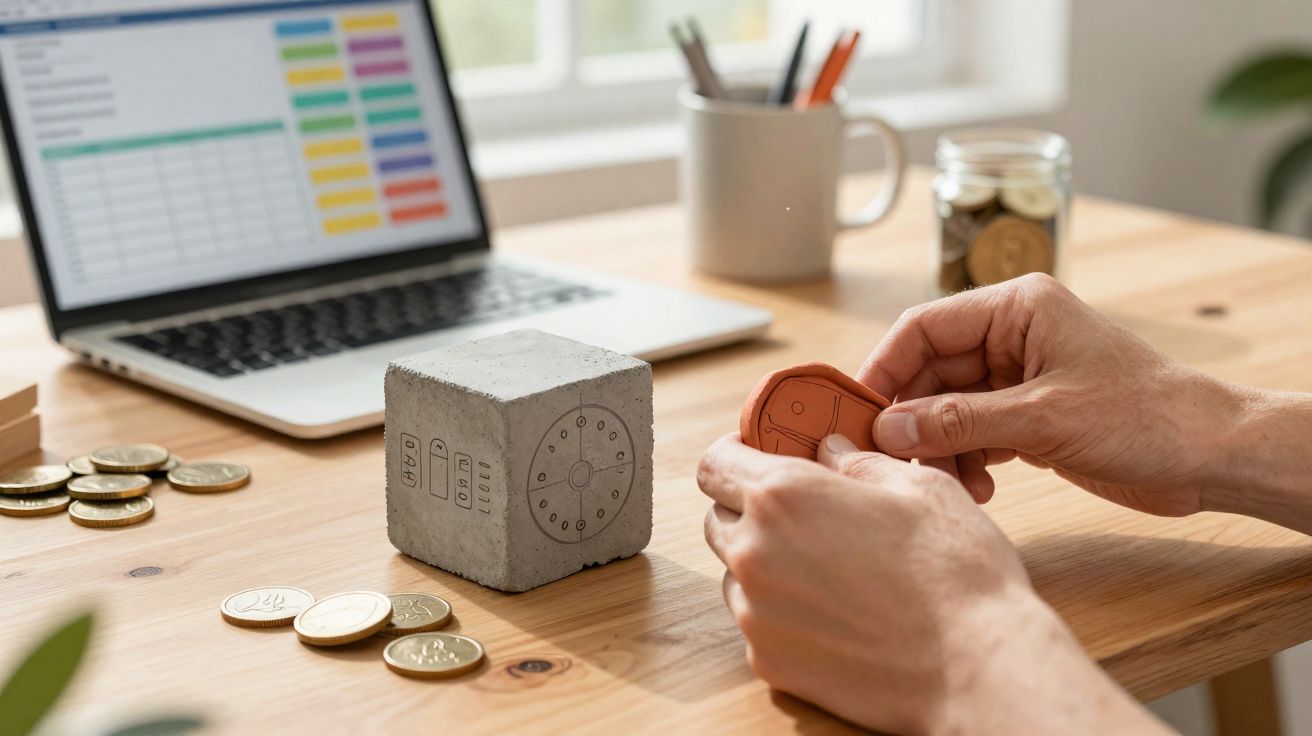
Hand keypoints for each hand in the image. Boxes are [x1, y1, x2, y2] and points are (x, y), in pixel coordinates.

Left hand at [697, 432, 1163, 733]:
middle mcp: (754, 553)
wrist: (977, 668)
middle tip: (803, 512)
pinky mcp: (769, 662)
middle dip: (749, 507)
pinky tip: (836, 611)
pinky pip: (757, 622)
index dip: (734, 454)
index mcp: (784, 496)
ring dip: (764, 561)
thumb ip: (858, 461)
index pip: (714, 463)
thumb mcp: (918, 487)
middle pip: (718, 517)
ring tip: (828, 567)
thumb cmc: (956, 572)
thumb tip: (831, 449)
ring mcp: (756, 613)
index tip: (757, 456)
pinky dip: (782, 611)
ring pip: (734, 573)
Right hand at [858, 273, 1245, 516]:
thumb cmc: (1145, 417)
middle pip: (930, 372)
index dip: (884, 369)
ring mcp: (1020, 377)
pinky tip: (978, 488)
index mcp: (1016, 308)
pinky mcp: (1029, 415)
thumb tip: (889, 430)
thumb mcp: (1043, 418)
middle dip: (912, 420)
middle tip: (894, 463)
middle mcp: (1012, 336)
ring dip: (940, 449)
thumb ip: (959, 422)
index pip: (924, 327)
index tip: (856, 413)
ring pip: (948, 409)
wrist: (1211, 456)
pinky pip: (973, 433)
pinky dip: (966, 461)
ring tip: (951, 485)